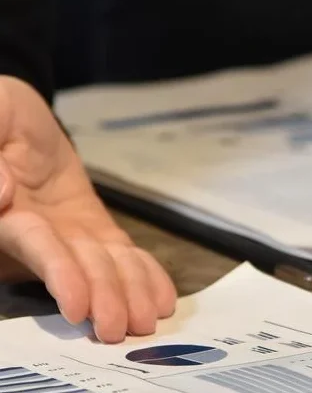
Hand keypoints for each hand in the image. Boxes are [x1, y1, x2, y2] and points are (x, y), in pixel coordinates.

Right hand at [0, 76, 175, 341]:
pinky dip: (144, 274)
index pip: (35, 246)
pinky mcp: (91, 227)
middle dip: (100, 295)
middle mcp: (33, 232)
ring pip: (101, 265)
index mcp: (5, 213)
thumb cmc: (0, 117)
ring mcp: (65, 233)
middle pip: (73, 265)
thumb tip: (2, 193)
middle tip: (119, 328)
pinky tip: (161, 299)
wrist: (15, 119)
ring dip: (125, 294)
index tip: (77, 306)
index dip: (59, 275)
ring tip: (146, 321)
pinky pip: (119, 253)